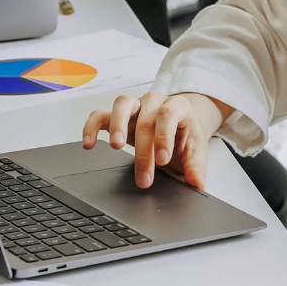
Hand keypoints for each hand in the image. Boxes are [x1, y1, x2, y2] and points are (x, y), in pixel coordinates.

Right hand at [82, 90, 232, 189]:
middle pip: (146, 118)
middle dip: (144, 150)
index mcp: (178, 107)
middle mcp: (155, 102)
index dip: (164, 136)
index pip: (169, 114)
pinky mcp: (118, 116)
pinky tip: (89, 144)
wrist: (178, 127)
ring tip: (116, 147)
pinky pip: (100, 115)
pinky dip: (92, 127)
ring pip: (122, 103)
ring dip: (117, 124)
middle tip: (144, 177)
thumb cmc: (185, 138)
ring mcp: (136, 106)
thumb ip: (196, 168)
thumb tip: (197, 184)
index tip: (162, 160)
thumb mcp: (195, 152)